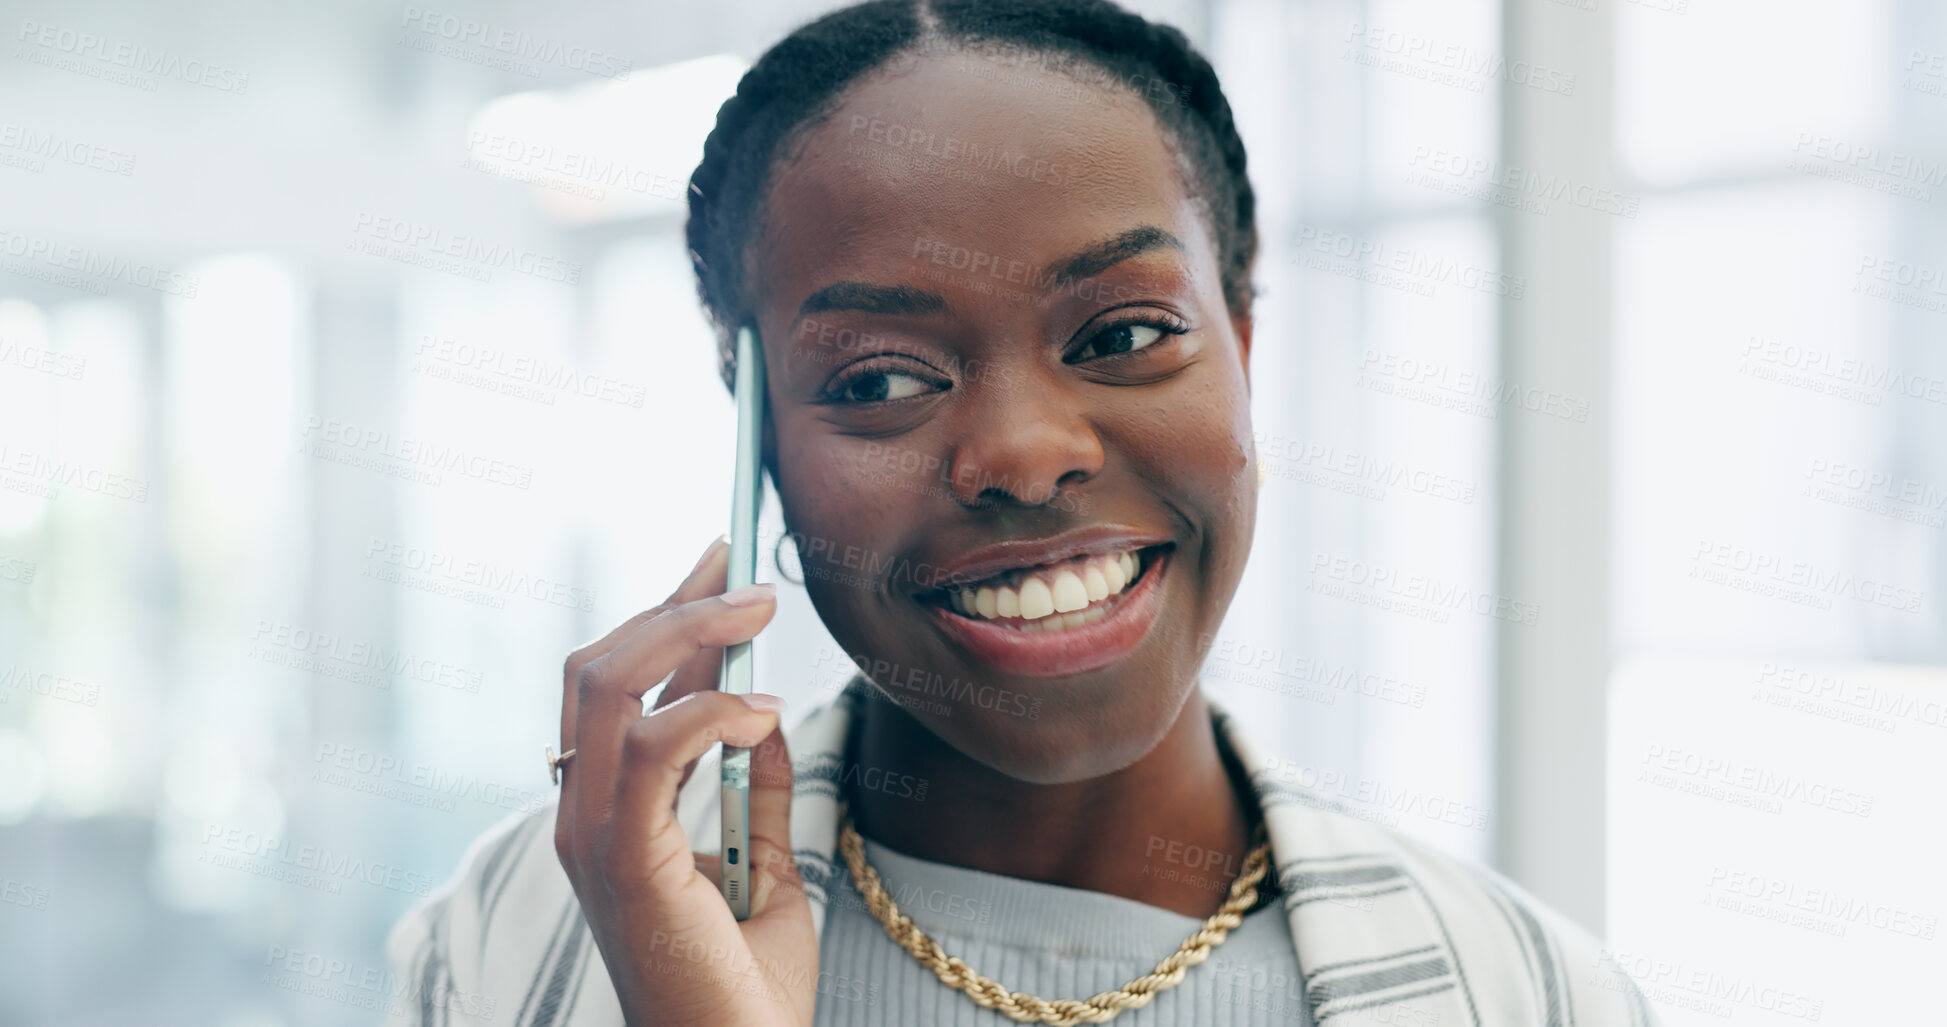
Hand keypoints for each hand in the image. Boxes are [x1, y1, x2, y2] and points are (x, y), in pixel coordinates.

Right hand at [555, 536, 815, 1026]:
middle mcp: (580, 817)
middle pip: (595, 668)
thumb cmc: (745, 990)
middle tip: (747, 572)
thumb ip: (756, 795)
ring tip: (762, 613)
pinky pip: (651, 750)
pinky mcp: (624, 860)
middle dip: (672, 604)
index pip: (610, 687)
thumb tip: (767, 719)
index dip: (663, 614)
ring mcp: (592, 837)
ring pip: (607, 687)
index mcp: (604, 815)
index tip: (720, 563)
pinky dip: (709, 711)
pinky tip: (763, 709)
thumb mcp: (762, 870)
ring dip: (691, 633)